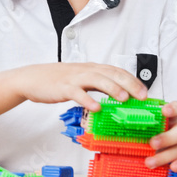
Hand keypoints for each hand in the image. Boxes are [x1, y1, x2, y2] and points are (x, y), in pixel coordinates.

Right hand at [15, 63, 147, 112]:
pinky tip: (96, 108)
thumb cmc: (57, 80)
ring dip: (112, 89)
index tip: (145, 92)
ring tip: (124, 99)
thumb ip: (98, 84)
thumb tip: (117, 93)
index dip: (132, 80)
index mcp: (92, 69)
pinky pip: (77, 93)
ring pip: (97, 80)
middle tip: (142, 96)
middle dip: (129, 84)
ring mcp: (74, 79)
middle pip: (111, 74)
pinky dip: (87, 100)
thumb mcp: (81, 78)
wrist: (32, 78)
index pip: (117, 71)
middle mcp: (86, 71)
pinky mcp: (63, 88)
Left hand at [146, 101, 176, 171]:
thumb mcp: (155, 129)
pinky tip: (172, 167)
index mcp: (171, 120)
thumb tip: (115, 130)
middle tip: (152, 143)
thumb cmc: (164, 137)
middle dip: (166, 138)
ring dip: (164, 156)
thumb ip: (141, 128)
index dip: (172, 108)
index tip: (164, 111)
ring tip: (149, 162)